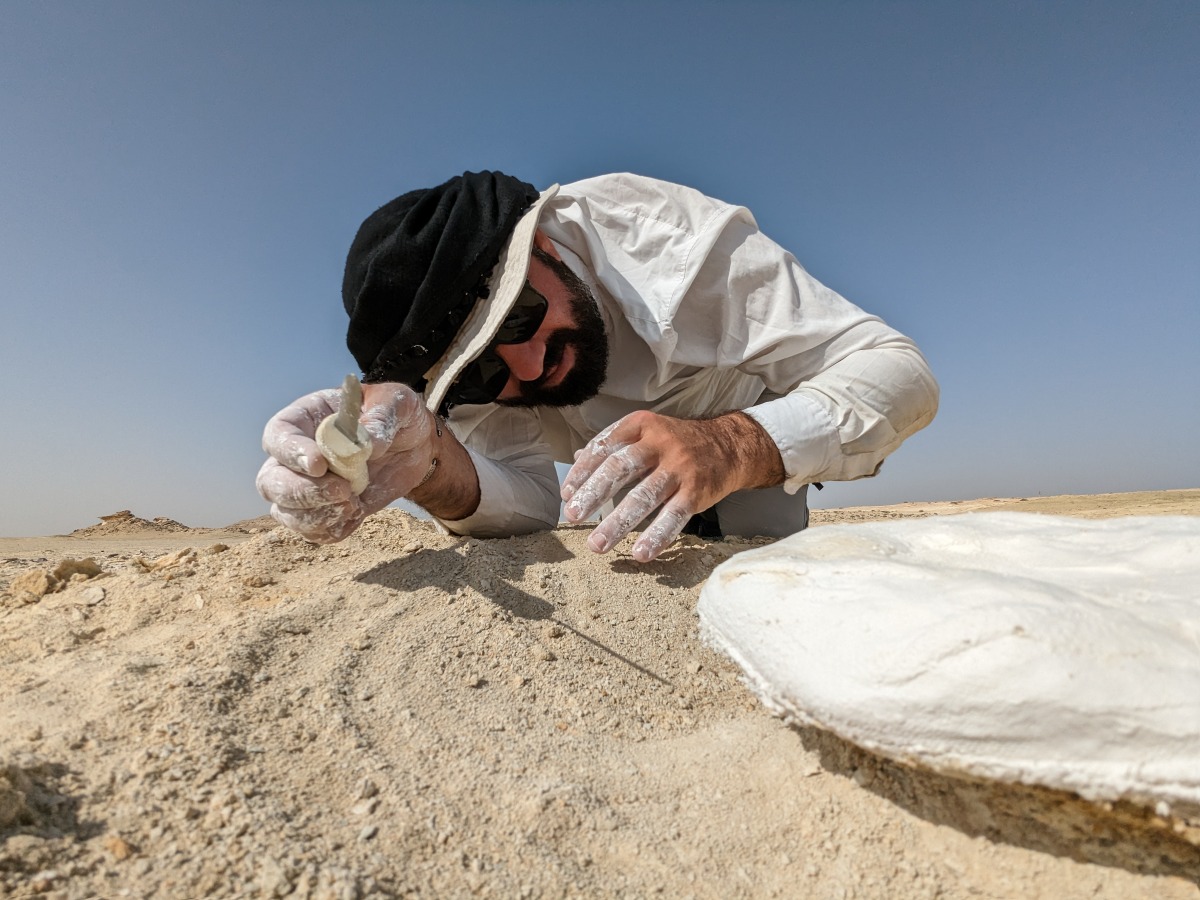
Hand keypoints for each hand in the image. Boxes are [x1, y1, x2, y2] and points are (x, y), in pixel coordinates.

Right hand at [256, 383, 437, 542]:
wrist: (413, 445)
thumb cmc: (396, 415)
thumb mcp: (397, 403)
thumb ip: (382, 416)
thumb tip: (366, 444)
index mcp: (305, 419)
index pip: (278, 436)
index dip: (291, 453)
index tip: (319, 464)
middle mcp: (296, 456)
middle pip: (270, 481)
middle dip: (301, 493)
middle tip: (341, 490)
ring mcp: (307, 487)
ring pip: (285, 512)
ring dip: (317, 516)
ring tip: (354, 502)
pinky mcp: (326, 511)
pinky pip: (313, 532)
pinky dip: (333, 529)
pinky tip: (358, 512)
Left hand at [560, 410, 783, 561]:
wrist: (731, 445)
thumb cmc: (679, 442)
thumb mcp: (647, 432)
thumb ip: (615, 445)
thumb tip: (578, 460)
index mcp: (642, 425)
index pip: (605, 447)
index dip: (583, 471)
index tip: (567, 494)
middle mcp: (660, 443)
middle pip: (620, 468)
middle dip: (593, 493)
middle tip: (572, 516)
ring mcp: (680, 468)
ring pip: (644, 496)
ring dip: (617, 522)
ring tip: (597, 545)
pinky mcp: (697, 491)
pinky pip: (674, 516)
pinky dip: (656, 536)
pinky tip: (640, 553)